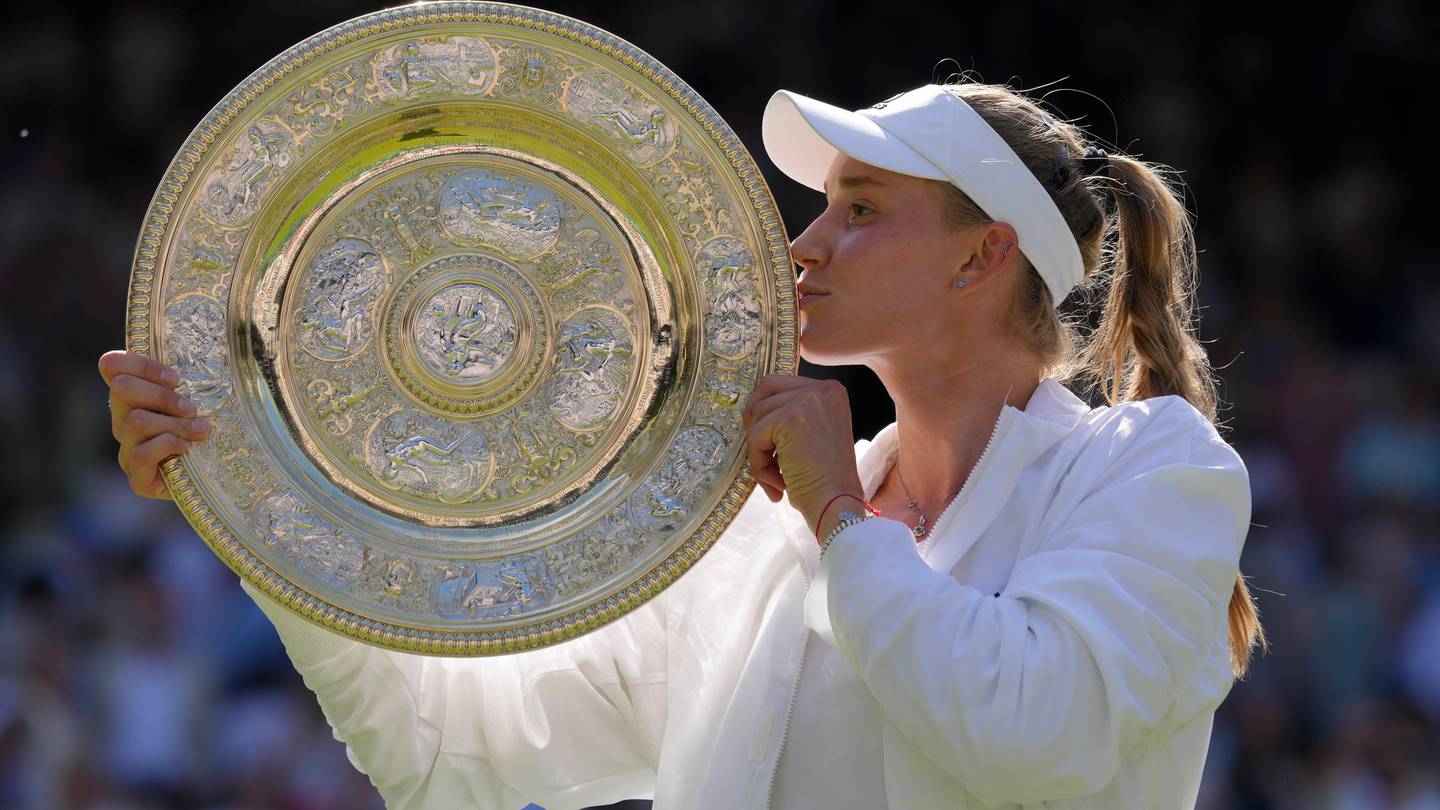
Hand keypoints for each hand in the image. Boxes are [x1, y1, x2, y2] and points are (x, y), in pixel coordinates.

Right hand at [98, 350, 212, 499]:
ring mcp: (127, 451)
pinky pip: (142, 453)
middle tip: (192, 408)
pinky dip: (169, 446)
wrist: (215, 480)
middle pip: (122, 388)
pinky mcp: (138, 479)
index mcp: (133, 398)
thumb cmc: (208, 429)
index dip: (141, 364)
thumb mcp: (201, 398)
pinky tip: (188, 449)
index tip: (176, 378)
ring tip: (201, 430)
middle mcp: (122, 422)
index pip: (112, 365)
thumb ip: (191, 378)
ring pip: (136, 421)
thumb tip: (222, 345)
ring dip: (176, 424)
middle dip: (163, 396)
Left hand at [742, 374, 863, 535]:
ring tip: (776, 477)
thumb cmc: (825, 480)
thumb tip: (753, 411)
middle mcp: (823, 388)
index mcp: (831, 390)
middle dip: (756, 425)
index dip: (766, 412)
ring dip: (758, 451)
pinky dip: (758, 462)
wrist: (837, 504)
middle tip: (763, 456)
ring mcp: (808, 400)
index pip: (780, 385)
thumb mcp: (814, 434)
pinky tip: (777, 481)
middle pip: (765, 391)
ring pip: (757, 415)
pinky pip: (756, 435)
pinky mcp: (791, 417)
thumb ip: (792, 415)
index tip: (770, 443)